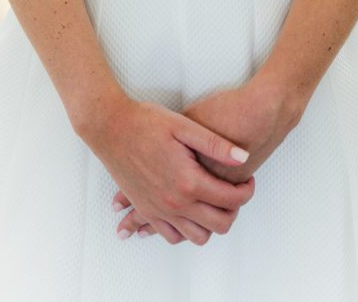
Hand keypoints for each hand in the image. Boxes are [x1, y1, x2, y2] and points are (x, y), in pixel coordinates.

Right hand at [87, 97, 255, 245]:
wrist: (109, 127)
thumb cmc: (145, 122)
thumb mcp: (184, 126)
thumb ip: (216, 145)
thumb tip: (244, 158)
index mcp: (188, 181)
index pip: (230, 199)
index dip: (246, 191)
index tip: (248, 179)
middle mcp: (174, 202)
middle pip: (218, 224)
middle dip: (234, 210)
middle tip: (235, 192)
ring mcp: (158, 209)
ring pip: (196, 236)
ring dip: (211, 223)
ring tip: (214, 202)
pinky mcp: (146, 209)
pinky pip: (170, 235)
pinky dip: (184, 230)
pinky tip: (189, 214)